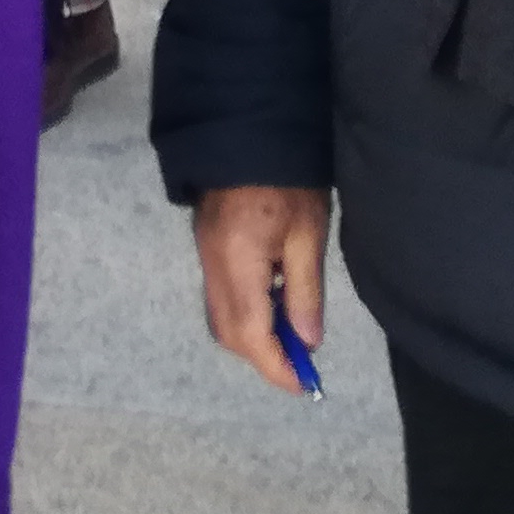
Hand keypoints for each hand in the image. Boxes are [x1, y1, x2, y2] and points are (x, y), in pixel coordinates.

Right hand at [194, 185, 332, 394]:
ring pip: (221, 317)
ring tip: (290, 331)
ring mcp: (204, 255)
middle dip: (263, 356)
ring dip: (253, 336)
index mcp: (239, 261)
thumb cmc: (288, 180)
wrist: (248, 129)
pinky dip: (245, 313)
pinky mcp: (206, 245)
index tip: (304, 385)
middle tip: (301, 360)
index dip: (276, 366)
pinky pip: (220, 297)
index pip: (252, 333)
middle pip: (229, 332)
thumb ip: (306, 292)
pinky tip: (273, 302)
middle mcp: (213, 265)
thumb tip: (308, 342)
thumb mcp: (308, 234)